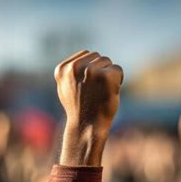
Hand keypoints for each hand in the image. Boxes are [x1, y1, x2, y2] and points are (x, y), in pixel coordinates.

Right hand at [55, 50, 122, 165]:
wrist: (87, 127)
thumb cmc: (78, 109)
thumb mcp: (65, 89)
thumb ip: (69, 73)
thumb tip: (76, 62)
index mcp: (62, 69)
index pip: (85, 54)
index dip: (90, 69)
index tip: (87, 86)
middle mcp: (75, 67)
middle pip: (97, 57)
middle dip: (100, 70)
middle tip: (96, 91)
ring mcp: (90, 71)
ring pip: (108, 62)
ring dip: (109, 75)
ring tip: (101, 92)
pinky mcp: (105, 76)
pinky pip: (117, 70)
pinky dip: (118, 81)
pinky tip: (110, 93)